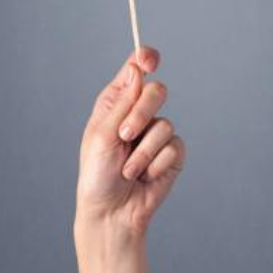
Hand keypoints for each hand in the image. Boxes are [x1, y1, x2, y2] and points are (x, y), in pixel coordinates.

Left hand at [76, 45, 186, 237]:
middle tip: (124, 134)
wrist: (112, 213)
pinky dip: (156, 164)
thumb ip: (122, 103)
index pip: (135, 71)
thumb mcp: (102, 135)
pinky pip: (175, 146)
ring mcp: (157, 134)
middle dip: (142, 112)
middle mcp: (137, 114)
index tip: (149, 60)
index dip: (145, 59)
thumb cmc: (98, 176)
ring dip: (143, 151)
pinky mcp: (172, 154)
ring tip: (129, 169)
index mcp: (115, 103)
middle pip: (156, 91)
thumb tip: (136, 70)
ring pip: (165, 123)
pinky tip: (145, 177)